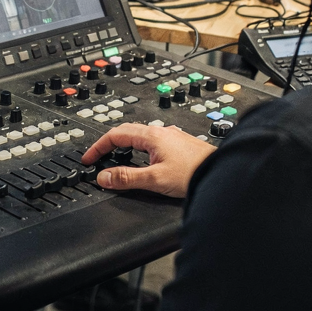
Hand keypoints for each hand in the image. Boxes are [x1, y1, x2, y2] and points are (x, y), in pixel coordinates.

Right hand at [81, 123, 215, 198]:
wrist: (222, 173)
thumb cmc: (194, 173)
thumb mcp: (155, 179)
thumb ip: (127, 178)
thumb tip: (104, 177)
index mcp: (151, 135)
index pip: (115, 134)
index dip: (98, 146)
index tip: (88, 158)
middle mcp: (161, 132)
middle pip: (126, 131)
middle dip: (109, 143)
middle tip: (98, 157)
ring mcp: (171, 137)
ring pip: (140, 136)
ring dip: (125, 145)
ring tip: (117, 159)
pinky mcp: (180, 145)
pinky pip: (152, 142)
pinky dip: (139, 149)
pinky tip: (144, 161)